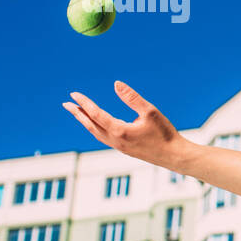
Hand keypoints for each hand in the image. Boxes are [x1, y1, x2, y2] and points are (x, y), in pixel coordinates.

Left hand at [63, 81, 187, 168]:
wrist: (174, 156)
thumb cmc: (165, 133)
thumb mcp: (150, 111)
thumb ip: (132, 97)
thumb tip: (116, 83)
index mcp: (120, 131)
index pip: (96, 114)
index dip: (84, 103)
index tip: (74, 94)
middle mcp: (115, 141)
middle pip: (90, 125)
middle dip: (78, 114)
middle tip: (66, 104)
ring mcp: (119, 147)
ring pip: (96, 133)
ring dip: (85, 122)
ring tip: (78, 113)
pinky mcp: (124, 149)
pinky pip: (103, 138)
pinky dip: (95, 129)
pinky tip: (97, 125)